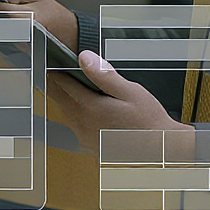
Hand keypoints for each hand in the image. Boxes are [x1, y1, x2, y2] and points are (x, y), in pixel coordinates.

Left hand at [46, 50, 192, 153]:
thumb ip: (104, 74)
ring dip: (63, 95)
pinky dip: (72, 109)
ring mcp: (83, 136)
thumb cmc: (149, 122)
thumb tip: (84, 57)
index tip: (48, 56)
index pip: (61, 83)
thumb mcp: (130, 92)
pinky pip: (72, 122)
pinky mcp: (88, 143)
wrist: (161, 153)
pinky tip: (81, 102)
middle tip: (51, 64)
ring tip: (65, 79)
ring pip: (64, 109)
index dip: (54, 68)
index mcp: (89, 108)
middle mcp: (82, 124)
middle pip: (58, 97)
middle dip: (54, 80)